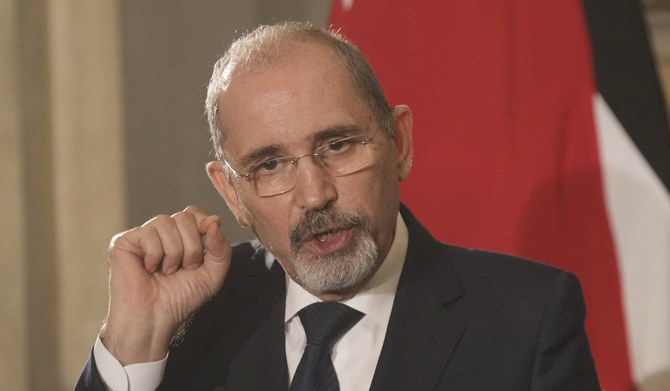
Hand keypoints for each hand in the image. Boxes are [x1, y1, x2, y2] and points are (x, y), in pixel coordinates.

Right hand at [99, 205, 231, 364]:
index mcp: (181, 236)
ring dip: (174, 253)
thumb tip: (214, 220)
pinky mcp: (124, 241)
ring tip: (166, 271)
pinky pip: (148, 234)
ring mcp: (142, 236)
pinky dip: (155, 256)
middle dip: (191, 247)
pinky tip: (148, 270)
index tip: (204, 249)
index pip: (194, 212)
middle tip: (183, 269)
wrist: (155, 319)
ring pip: (166, 222)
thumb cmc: (180, 299)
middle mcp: (162, 233)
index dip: (204, 225)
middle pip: (184, 216)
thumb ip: (221, 248)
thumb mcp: (212, 274)